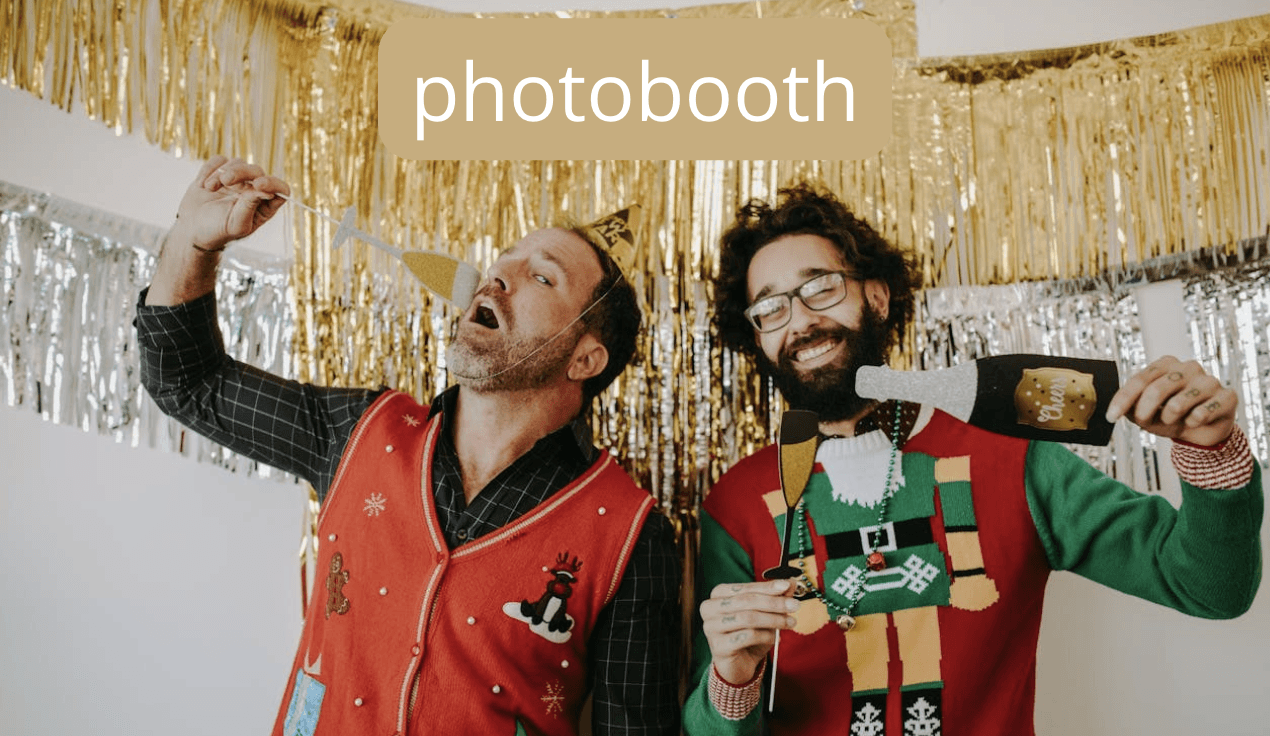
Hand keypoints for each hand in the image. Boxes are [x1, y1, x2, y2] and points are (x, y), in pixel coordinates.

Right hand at [176, 155, 289, 250]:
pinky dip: (209, 169)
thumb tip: (267, 192)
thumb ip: (250, 207)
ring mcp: (237, 180)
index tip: (258, 184)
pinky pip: (219, 160)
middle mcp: (253, 190)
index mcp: (264, 206)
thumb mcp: (236, 224)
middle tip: (225, 180)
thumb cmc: (217, 231)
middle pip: (257, 171)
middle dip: (241, 173)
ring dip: (221, 173)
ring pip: (237, 162)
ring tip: (210, 188)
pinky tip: (203, 184)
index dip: (273, 183)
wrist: (192, 229)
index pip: (280, 189)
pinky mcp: (219, 172)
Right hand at [699, 579, 798, 685]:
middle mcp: (709, 608)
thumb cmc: (749, 636)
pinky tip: (774, 638)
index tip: (787, 586)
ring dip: (773, 619)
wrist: (739, 665)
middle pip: (746, 601)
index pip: (745, 587)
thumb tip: (791, 582)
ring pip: (747, 618)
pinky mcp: (718, 646)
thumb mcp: (764, 614)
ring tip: (789, 623)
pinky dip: (765, 636)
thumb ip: (776, 597)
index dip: (767, 587)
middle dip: (773, 602)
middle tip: (794, 605)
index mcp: (718, 595)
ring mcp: (711, 628)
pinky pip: (747, 636)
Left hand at [1106, 356, 1237, 446]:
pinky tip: (1195, 421)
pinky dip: (1192, 424)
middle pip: (1156, 389)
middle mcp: (1188, 367)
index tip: (1110, 417)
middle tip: (1142, 423)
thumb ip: (1131, 409)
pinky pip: (1201, 414)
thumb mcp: (1147, 414)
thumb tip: (1118, 409)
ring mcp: (1209, 380)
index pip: (1139, 380)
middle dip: (1144, 412)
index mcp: (1166, 365)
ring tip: (1173, 420)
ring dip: (1168, 419)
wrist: (1203, 431)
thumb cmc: (1171, 417)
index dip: (1123, 400)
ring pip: (1177, 404)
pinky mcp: (1227, 396)